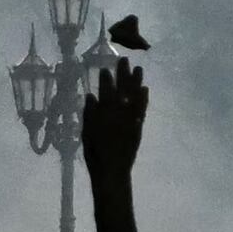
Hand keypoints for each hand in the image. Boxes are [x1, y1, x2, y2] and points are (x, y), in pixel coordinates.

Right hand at [79, 53, 147, 177]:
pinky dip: (144, 99)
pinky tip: (145, 89)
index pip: (105, 92)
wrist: (112, 170)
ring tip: (139, 69)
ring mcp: (130, 119)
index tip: (106, 68)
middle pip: (122, 89)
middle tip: (124, 61)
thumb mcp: (86, 132)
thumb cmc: (95, 153)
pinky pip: (142, 109)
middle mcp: (119, 113)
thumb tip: (91, 96)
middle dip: (123, 74)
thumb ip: (89, 113)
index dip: (106, 79)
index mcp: (103, 114)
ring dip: (137, 82)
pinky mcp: (138, 126)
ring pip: (134, 96)